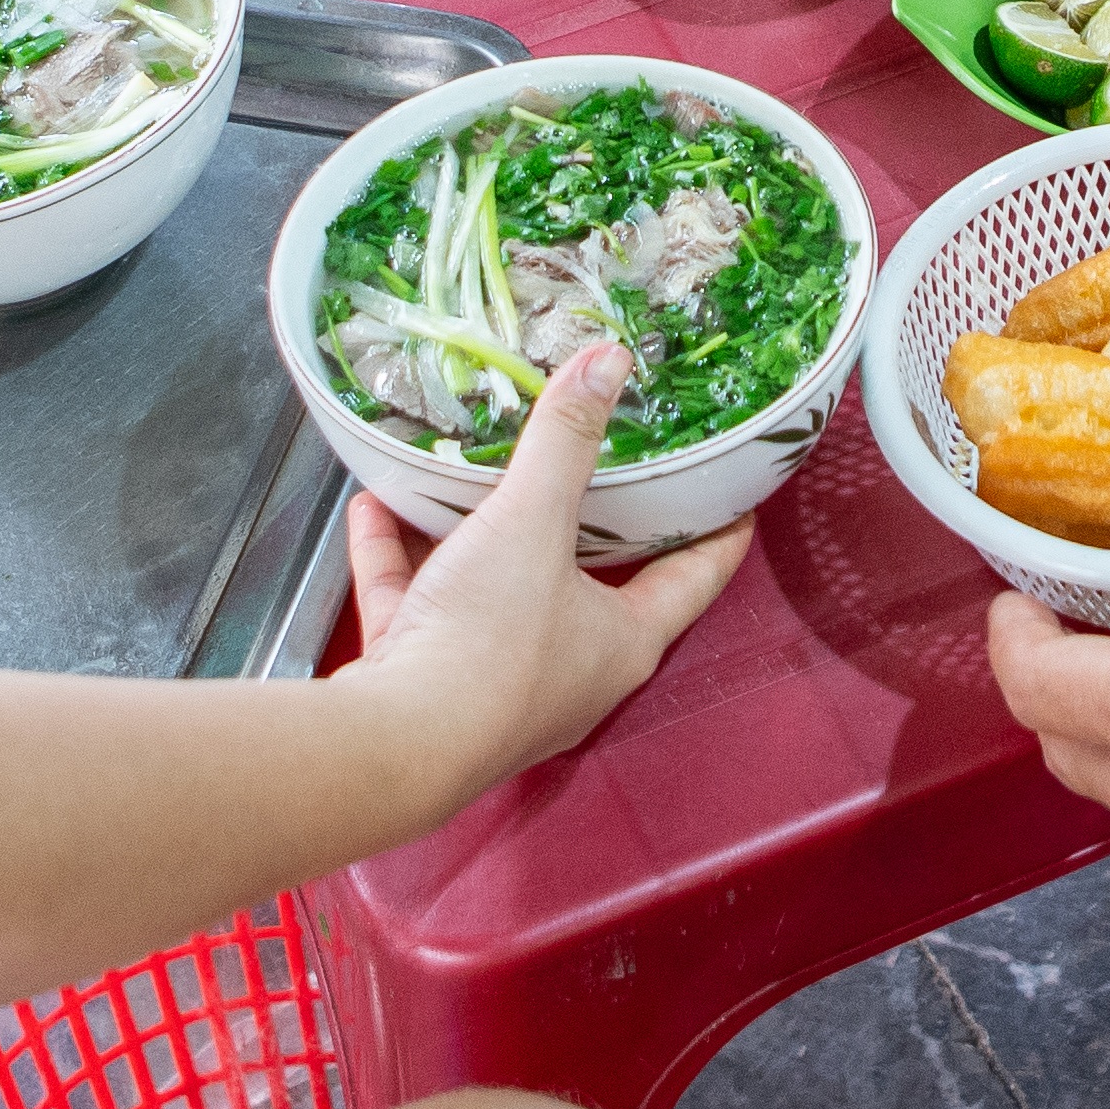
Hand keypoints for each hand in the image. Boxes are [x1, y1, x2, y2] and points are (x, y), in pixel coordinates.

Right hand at [340, 345, 750, 808]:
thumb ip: (567, 438)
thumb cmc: (488, 645)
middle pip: (589, 582)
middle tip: (592, 465)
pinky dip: (399, 557)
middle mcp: (569, 672)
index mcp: (622, 641)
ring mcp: (494, 684)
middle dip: (582, 524)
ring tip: (465, 473)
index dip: (718, 531)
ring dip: (472, 533)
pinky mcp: (427, 686)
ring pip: (492, 592)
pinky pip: (419, 606)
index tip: (734, 493)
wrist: (392, 746)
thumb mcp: (533, 521)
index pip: (695, 578)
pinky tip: (375, 507)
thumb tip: (608, 362)